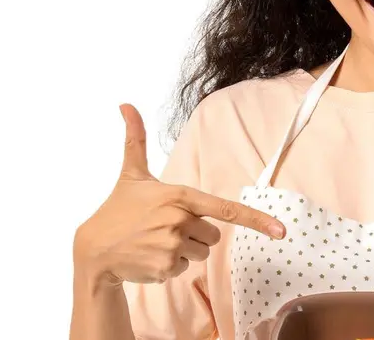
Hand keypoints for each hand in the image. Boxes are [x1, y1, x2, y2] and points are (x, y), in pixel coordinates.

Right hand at [74, 104, 285, 286]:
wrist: (93, 250)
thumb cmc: (118, 209)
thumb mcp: (131, 174)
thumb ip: (135, 139)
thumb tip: (126, 104)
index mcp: (179, 196)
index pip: (226, 209)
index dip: (257, 220)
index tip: (281, 230)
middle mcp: (180, 220)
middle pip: (215, 234)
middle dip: (196, 233)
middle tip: (165, 228)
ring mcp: (173, 245)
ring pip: (202, 253)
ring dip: (185, 250)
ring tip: (156, 242)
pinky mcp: (166, 268)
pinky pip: (185, 269)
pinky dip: (170, 266)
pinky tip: (150, 257)